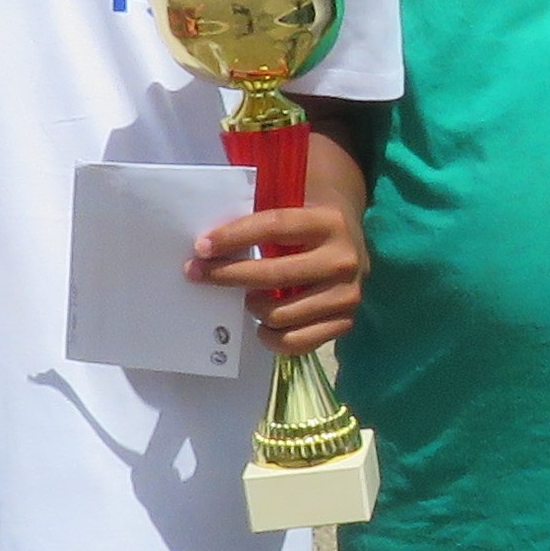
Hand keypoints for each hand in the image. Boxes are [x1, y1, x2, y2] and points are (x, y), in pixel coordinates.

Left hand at [188, 205, 365, 356]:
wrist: (351, 239)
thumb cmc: (307, 223)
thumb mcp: (293, 208)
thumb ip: (260, 221)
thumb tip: (208, 247)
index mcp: (329, 222)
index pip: (275, 227)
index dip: (235, 236)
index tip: (201, 247)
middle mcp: (343, 260)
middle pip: (274, 274)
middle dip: (227, 275)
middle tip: (198, 274)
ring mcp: (347, 295)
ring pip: (281, 314)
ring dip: (252, 308)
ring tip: (245, 300)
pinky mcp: (345, 322)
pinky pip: (297, 342)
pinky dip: (271, 338)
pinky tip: (262, 326)